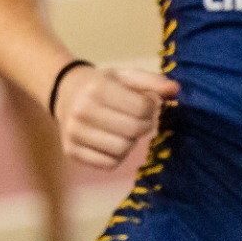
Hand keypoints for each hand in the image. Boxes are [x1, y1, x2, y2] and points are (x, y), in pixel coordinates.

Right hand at [54, 65, 178, 169]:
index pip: (141, 108)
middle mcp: (81, 110)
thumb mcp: (125, 76)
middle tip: (140, 120)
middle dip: (144, 126)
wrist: (66, 94)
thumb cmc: (102, 85)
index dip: (151, 109)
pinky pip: (108, 164)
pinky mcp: (71, 151)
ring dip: (130, 142)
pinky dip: (117, 155)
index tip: (146, 105)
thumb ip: (152, 81)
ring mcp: (74, 133)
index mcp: (96, 87)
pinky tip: (112, 141)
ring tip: (124, 130)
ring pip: (122, 149)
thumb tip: (176, 90)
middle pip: (133, 130)